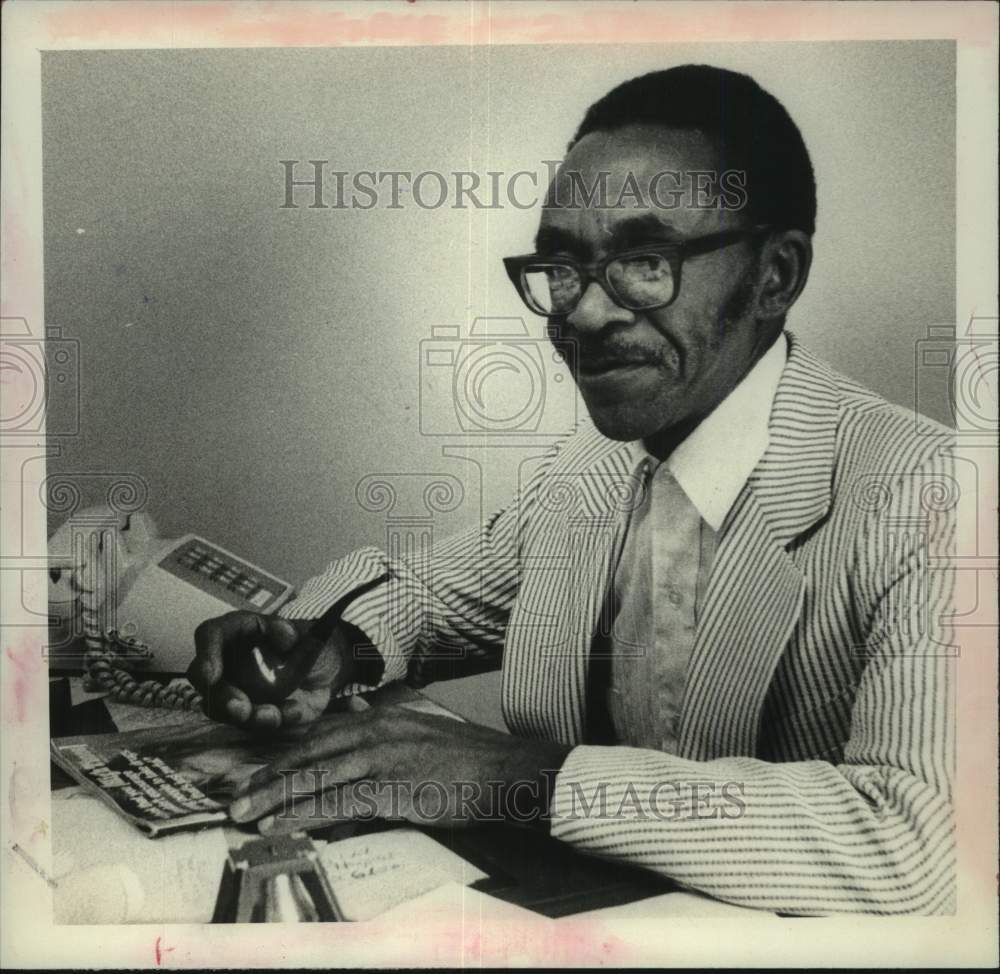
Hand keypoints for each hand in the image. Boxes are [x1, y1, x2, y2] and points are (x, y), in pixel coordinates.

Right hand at [187, 611, 359, 730]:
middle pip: (207, 683)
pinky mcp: (250, 713)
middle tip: (241, 707)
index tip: (210, 675)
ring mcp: (234, 691)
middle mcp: (226, 662)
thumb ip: (291, 631)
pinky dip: (274, 720)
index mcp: (235, 631)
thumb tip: (285, 637)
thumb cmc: (303, 642)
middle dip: (222, 699)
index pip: (209, 634)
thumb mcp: (303, 628)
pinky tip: (294, 709)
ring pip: (225, 711)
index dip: (206, 654)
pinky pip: (254, 724)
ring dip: (248, 716)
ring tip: (274, 714)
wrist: (320, 667)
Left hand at [228, 706, 570, 832]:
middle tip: (231, 795)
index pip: (317, 735)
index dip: (281, 754)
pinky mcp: (392, 788)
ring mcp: (381, 758)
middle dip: (265, 775)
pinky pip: (337, 803)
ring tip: (241, 814)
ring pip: (314, 777)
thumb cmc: (465, 756)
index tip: (252, 771)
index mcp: (379, 717)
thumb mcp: (421, 726)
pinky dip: (304, 814)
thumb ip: (385, 719)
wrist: (503, 770)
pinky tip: (281, 825)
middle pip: (307, 753)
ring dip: (273, 797)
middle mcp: (374, 731)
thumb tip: (357, 711)